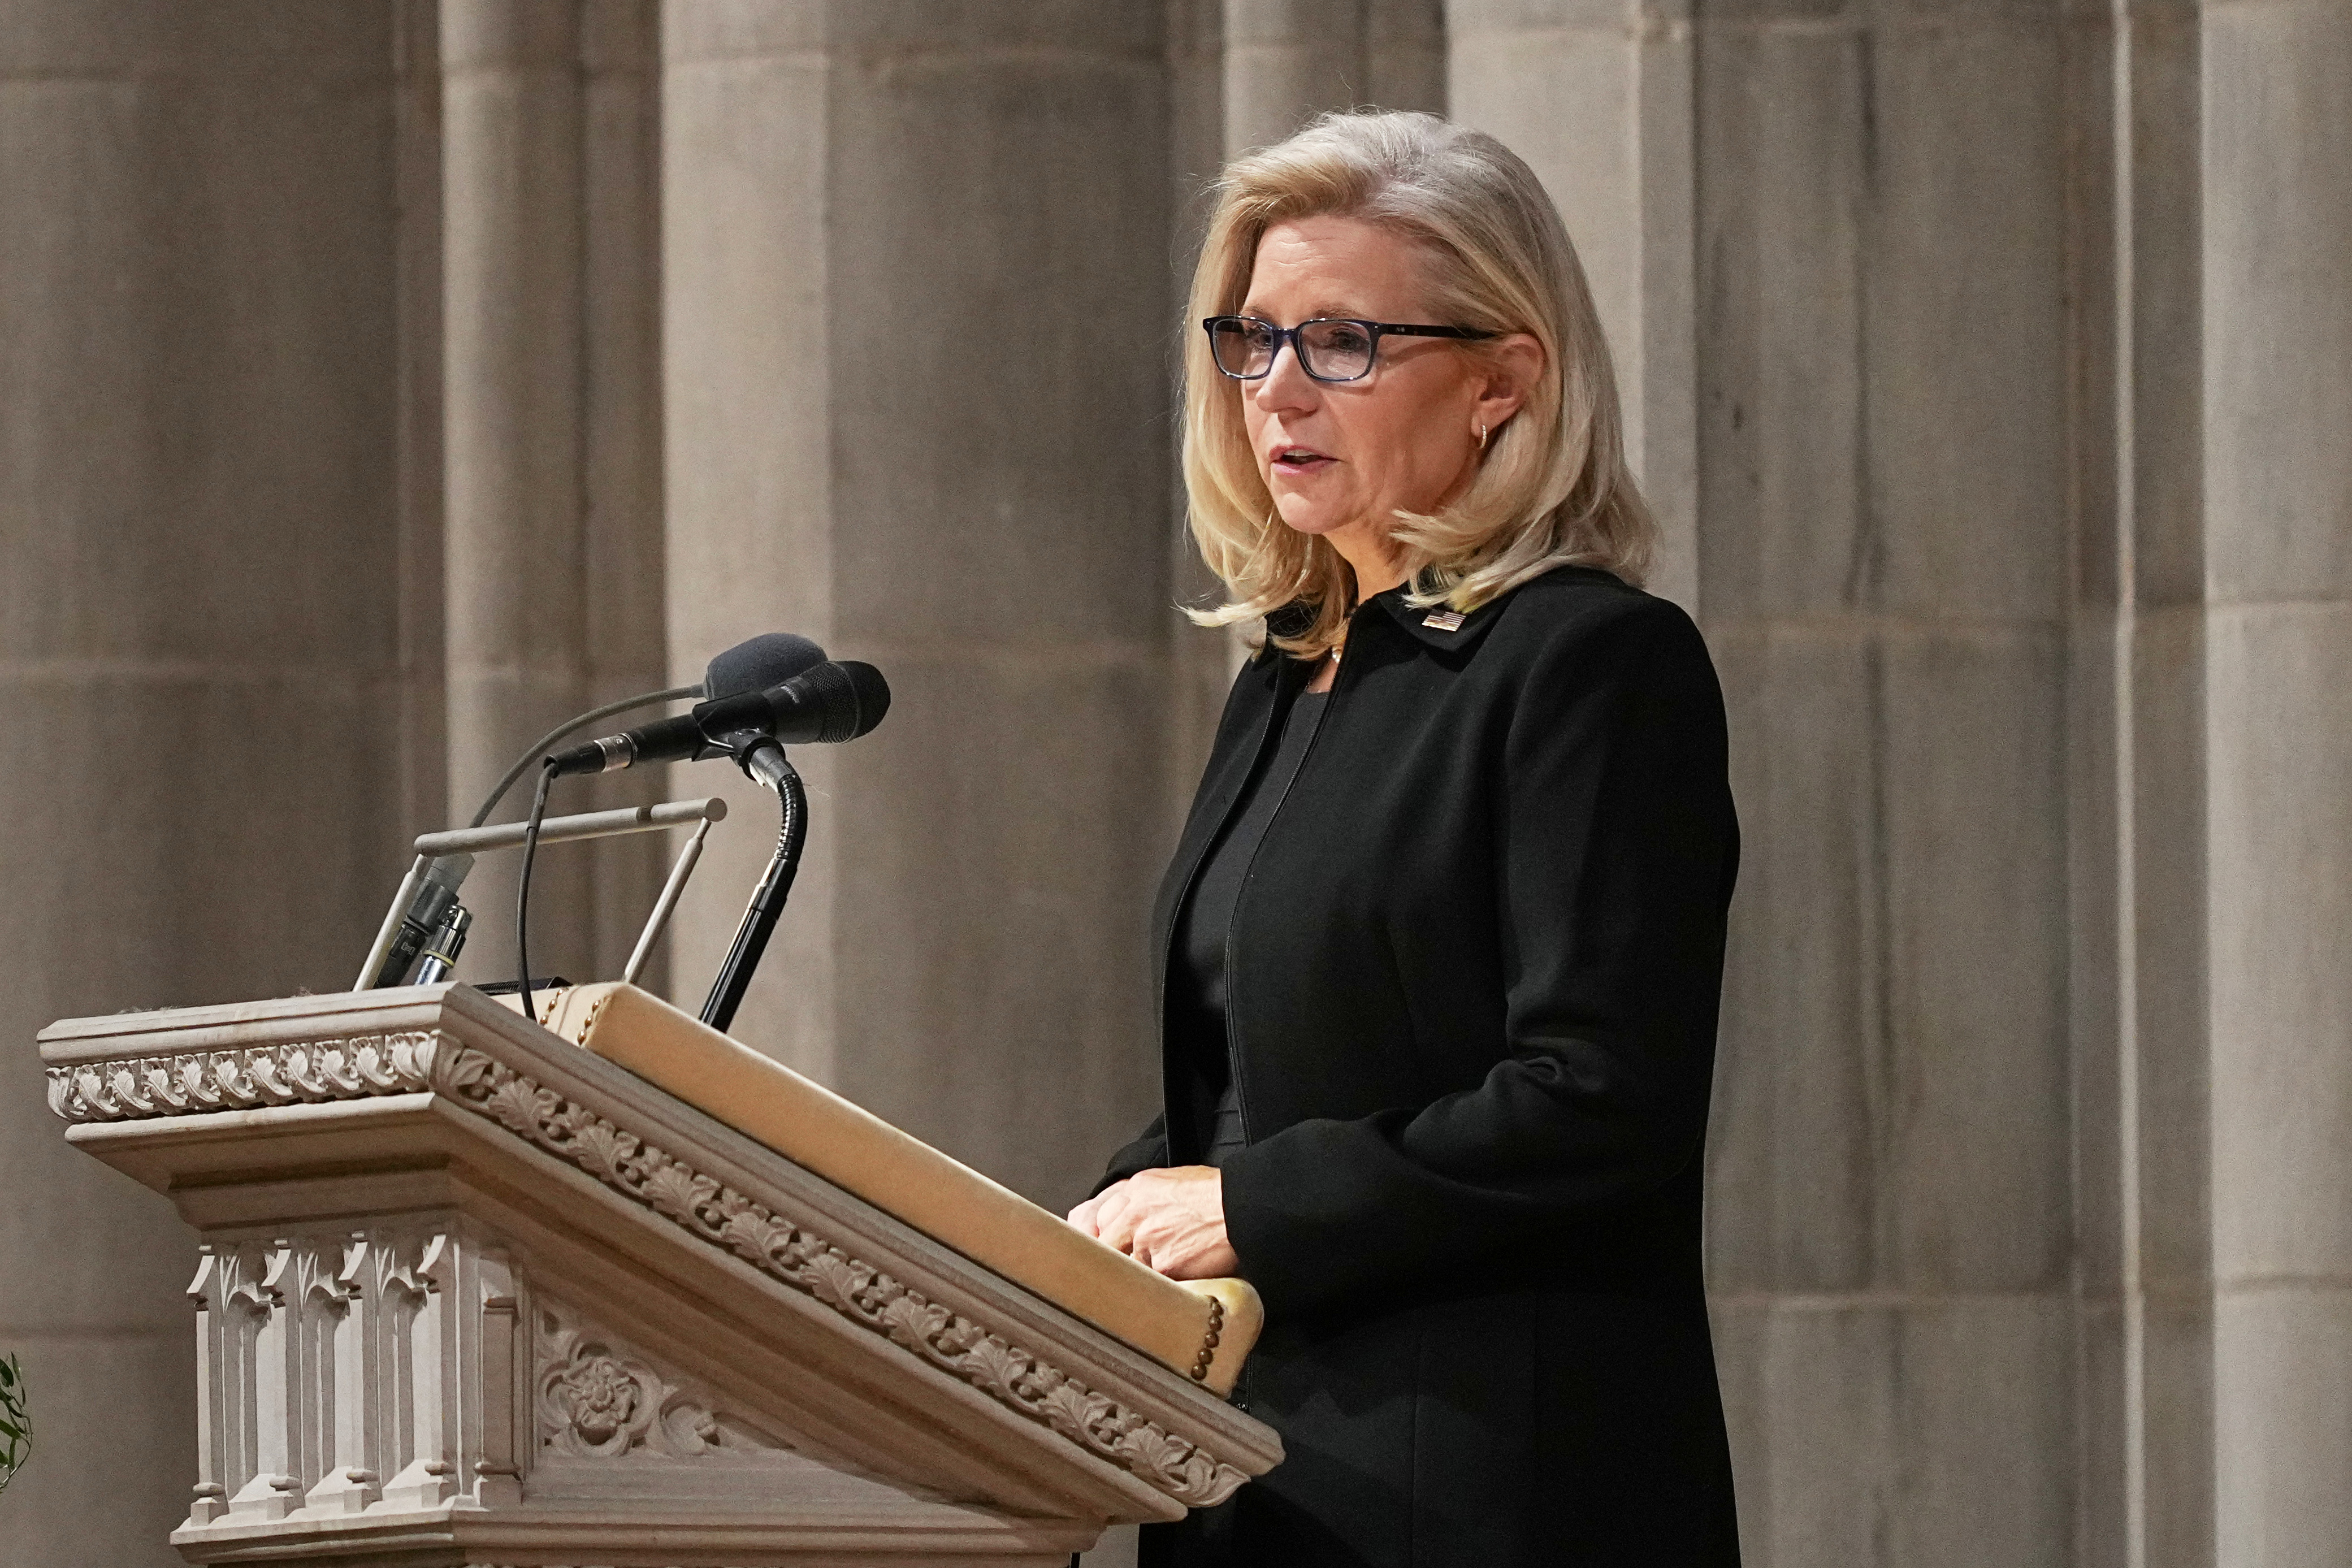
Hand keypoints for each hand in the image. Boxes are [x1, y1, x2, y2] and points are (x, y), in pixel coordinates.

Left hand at [1066, 1166, 1239, 1279]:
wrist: (1244, 1209)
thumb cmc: (1218, 1195)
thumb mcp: (1174, 1181)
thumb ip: (1145, 1197)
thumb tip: (1131, 1216)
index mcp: (1137, 1188)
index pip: (1094, 1216)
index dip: (1098, 1237)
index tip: (1100, 1251)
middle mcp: (1134, 1212)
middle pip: (1102, 1243)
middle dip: (1111, 1259)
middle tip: (1116, 1273)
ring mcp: (1146, 1239)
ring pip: (1121, 1266)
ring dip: (1132, 1276)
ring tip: (1146, 1281)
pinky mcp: (1162, 1265)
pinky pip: (1147, 1283)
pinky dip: (1155, 1288)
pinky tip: (1167, 1285)